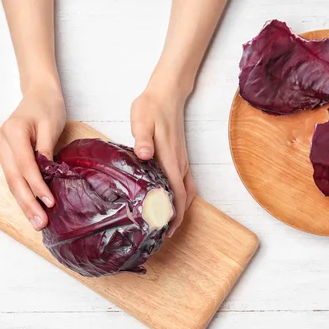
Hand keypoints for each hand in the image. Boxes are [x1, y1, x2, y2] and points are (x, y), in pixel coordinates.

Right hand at [0, 85, 65, 230]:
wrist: (39, 94)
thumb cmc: (47, 107)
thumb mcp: (51, 126)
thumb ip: (46, 150)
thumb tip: (46, 175)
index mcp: (14, 132)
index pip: (26, 166)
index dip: (37, 186)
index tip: (50, 203)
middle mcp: (2, 142)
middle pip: (14, 178)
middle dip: (27, 203)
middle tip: (40, 222)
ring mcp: (2, 149)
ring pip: (12, 182)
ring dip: (24, 203)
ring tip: (36, 222)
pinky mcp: (7, 155)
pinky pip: (14, 178)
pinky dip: (23, 194)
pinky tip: (31, 208)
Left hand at [131, 83, 195, 236]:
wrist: (167, 93)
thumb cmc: (151, 107)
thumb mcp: (142, 120)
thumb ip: (142, 138)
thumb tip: (144, 154)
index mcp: (170, 159)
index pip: (177, 194)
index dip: (173, 215)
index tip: (165, 232)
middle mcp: (179, 164)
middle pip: (184, 198)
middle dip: (176, 218)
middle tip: (162, 235)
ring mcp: (181, 161)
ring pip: (186, 192)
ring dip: (180, 209)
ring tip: (166, 222)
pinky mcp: (179, 157)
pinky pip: (184, 183)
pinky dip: (180, 197)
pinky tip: (168, 200)